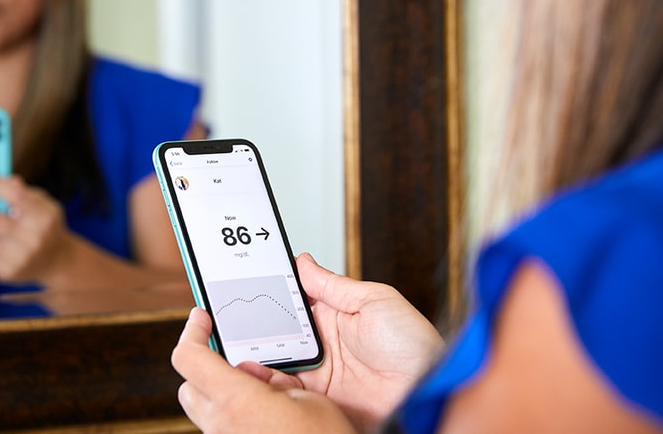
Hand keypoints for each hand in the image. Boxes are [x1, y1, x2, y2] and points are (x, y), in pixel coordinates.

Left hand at [172, 307, 356, 433]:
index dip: (190, 331)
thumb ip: (279, 378)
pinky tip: (268, 412)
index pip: (188, 358)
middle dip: (204, 364)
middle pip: (189, 385)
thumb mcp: (312, 399)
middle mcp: (223, 426)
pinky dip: (236, 413)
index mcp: (237, 401)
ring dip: (222, 391)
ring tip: (261, 387)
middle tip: (235, 354)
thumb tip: (263, 374)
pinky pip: (224, 427)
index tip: (200, 317)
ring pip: (206, 409)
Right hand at [256, 254, 445, 431]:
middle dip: (256, 326)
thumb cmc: (413, 344)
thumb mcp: (374, 301)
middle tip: (235, 321)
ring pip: (276, 361)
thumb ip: (333, 285)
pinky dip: (268, 381)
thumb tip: (303, 263)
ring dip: (258, 354)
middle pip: (278, 332)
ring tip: (240, 346)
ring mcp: (320, 373)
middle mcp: (324, 344)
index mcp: (335, 316)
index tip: (245, 287)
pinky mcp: (319, 399)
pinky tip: (258, 370)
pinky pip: (285, 389)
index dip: (270, 294)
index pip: (293, 302)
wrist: (426, 388)